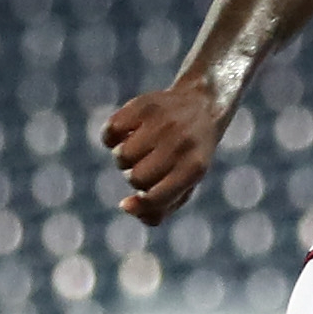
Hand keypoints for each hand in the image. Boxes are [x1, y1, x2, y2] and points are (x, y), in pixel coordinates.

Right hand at [103, 83, 225, 222]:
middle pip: (136, 178)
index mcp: (195, 168)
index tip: (140, 196)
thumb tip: (125, 206)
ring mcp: (162, 123)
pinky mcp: (143, 106)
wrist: (202, 107)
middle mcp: (180, 144)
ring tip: (140, 148)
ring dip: (124, 157)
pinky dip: (112, 137)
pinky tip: (126, 133)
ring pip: (122, 157)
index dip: (143, 202)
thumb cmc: (188, 155)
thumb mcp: (184, 184)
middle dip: (135, 177)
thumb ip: (158, 208)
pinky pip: (110, 132)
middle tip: (148, 165)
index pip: (156, 198)